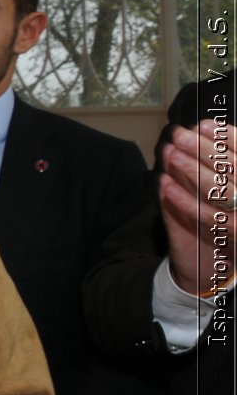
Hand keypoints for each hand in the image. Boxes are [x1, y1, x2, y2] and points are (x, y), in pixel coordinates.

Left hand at [161, 120, 229, 296]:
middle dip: (203, 149)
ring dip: (191, 170)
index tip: (202, 124)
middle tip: (178, 134)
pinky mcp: (231, 238)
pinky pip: (206, 217)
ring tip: (169, 153)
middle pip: (231, 168)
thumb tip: (193, 136)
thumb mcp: (222, 190)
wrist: (221, 269)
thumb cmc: (224, 220)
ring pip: (219, 190)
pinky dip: (183, 199)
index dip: (226, 137)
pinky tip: (164, 185)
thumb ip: (216, 168)